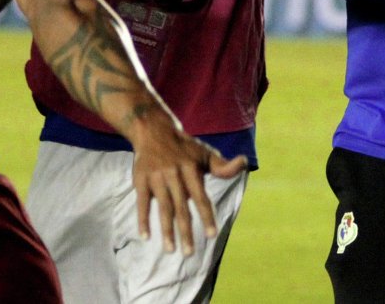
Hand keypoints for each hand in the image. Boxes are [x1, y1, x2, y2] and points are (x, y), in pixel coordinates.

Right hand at [131, 128, 247, 254]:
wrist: (153, 130)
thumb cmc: (185, 148)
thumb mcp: (205, 154)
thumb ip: (223, 166)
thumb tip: (244, 163)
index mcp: (191, 169)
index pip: (200, 197)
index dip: (207, 216)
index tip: (212, 236)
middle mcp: (174, 173)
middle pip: (180, 208)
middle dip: (185, 232)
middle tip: (189, 254)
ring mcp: (157, 177)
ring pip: (162, 208)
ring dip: (166, 231)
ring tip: (171, 251)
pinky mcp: (141, 179)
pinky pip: (142, 203)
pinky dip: (143, 219)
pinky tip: (146, 237)